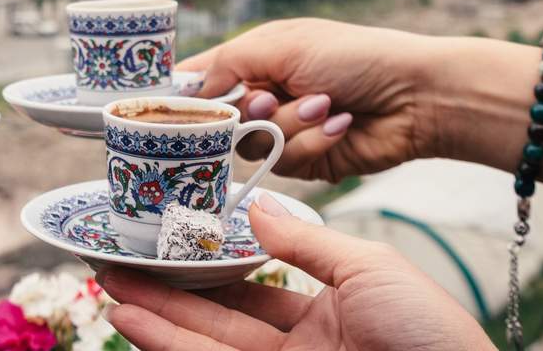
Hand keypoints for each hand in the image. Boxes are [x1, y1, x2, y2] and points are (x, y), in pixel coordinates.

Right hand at [100, 193, 493, 350]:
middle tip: (119, 259)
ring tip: (108, 285)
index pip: (258, 282)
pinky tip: (131, 320)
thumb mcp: (369, 268)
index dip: (213, 262)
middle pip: (219, 312)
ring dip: (154, 315)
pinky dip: (167, 342)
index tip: (172, 237)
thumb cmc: (434, 334)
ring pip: (203, 340)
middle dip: (168, 288)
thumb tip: (253, 205)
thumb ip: (305, 241)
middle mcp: (302, 344)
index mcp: (332, 309)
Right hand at [183, 18, 542, 200]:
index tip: (160, 109)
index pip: (200, 78)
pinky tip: (341, 124)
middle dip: (250, 110)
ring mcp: (283, 129)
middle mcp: (263, 93)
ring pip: (252, 145)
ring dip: (290, 124)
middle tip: (271, 99)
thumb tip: (189, 88)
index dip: (181, 95)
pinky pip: (285, 162)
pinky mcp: (306, 160)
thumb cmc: (354, 56)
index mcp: (255, 58)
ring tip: (327, 104)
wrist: (416, 97)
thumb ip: (228, 63)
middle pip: (219, 120)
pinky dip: (313, 142)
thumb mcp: (283, 44)